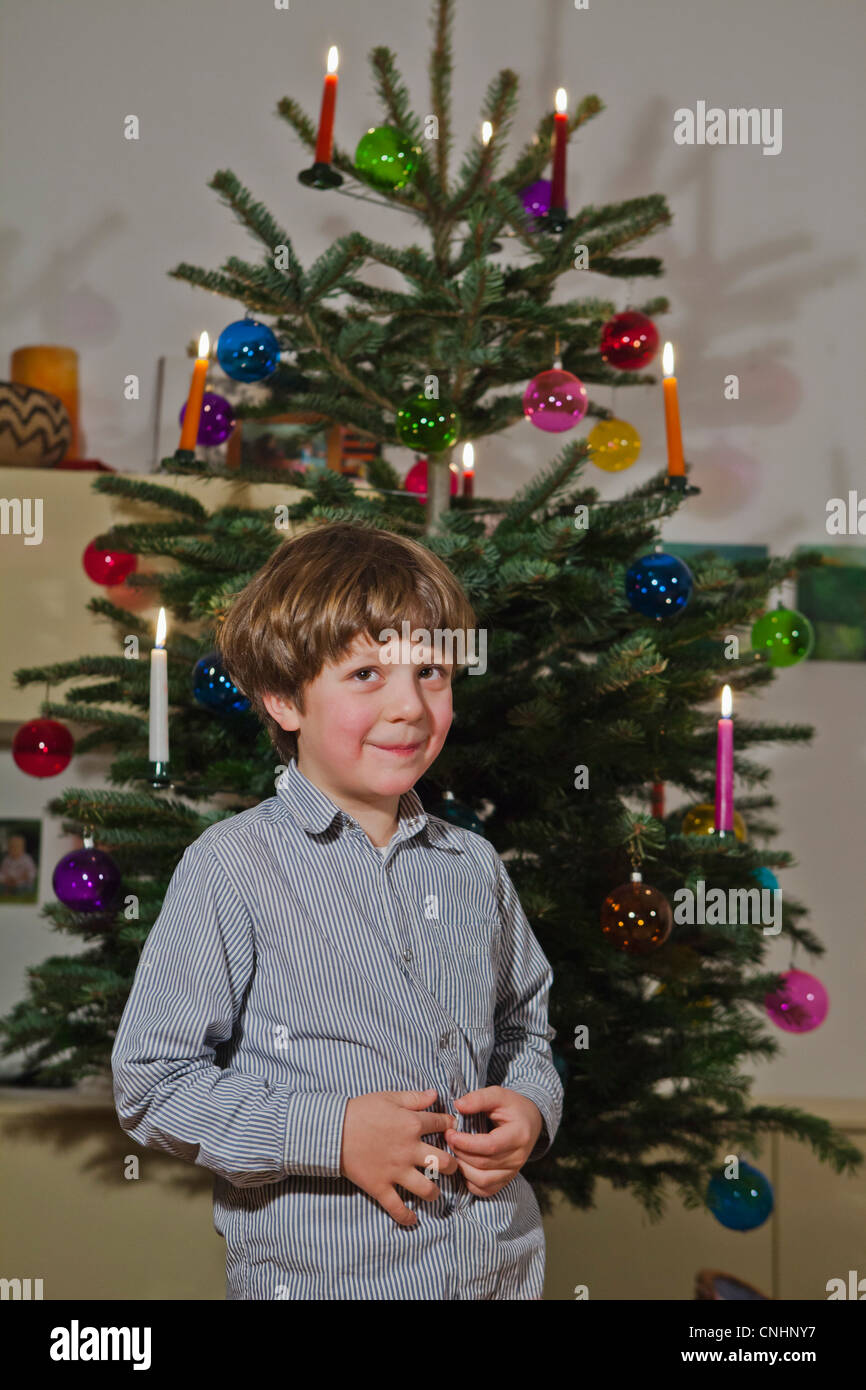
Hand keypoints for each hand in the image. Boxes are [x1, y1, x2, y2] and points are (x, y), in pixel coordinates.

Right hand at [339, 1087, 458, 1226]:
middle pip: (443, 1163)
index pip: (442, 1125)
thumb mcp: (389, 1097)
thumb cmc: (360, 1110)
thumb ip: (414, 1098)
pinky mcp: (380, 1187)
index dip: (450, 1126)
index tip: (451, 1130)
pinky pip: (397, 1208)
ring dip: (434, 1193)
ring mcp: (396, 1171)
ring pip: (427, 1189)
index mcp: (413, 1124)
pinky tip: (412, 1220)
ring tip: (434, 1193)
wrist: (332, 1130)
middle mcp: (409, 1150)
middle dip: (452, 1166)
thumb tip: (435, 1095)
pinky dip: (406, 1217)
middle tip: (449, 1167)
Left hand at [444, 1087, 542, 1197]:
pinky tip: (463, 1166)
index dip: (466, 1142)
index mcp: (519, 1135)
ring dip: (462, 1168)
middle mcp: (518, 1158)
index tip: (450, 1133)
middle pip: (483, 1164)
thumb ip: (479, 1099)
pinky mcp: (507, 1180)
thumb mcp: (499, 1094)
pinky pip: (485, 1190)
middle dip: (460, 1153)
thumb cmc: (513, 1107)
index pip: (490, 1146)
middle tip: (447, 1139)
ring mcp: (513, 1171)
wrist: (530, 1121)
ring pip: (483, 1181)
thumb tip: (458, 1106)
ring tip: (453, 1152)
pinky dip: (470, 1182)